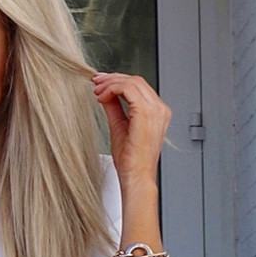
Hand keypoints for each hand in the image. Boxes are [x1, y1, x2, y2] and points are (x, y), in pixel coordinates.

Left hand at [91, 72, 170, 192]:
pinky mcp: (145, 113)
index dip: (118, 81)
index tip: (101, 84)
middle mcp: (159, 109)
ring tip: (97, 91)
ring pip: (132, 82)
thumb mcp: (119, 126)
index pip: (139, 86)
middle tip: (96, 83)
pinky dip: (112, 89)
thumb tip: (106, 94)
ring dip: (111, 83)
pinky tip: (102, 97)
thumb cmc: (131, 161)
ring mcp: (155, 110)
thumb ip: (114, 108)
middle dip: (113, 79)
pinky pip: (128, 89)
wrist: (136, 177)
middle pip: (136, 80)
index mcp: (157, 112)